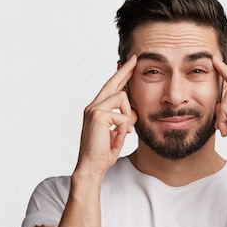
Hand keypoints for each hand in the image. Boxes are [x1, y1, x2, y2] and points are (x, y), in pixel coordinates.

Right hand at [75, 55, 137, 176]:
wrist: (92, 167)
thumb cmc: (103, 154)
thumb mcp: (118, 134)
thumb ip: (124, 121)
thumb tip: (133, 112)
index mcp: (97, 110)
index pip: (110, 89)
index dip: (120, 76)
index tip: (128, 65)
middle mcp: (93, 106)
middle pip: (112, 82)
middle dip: (125, 70)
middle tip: (135, 59)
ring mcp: (94, 109)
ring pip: (122, 98)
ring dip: (129, 117)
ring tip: (122, 134)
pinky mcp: (98, 115)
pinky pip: (123, 115)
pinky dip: (124, 129)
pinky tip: (116, 140)